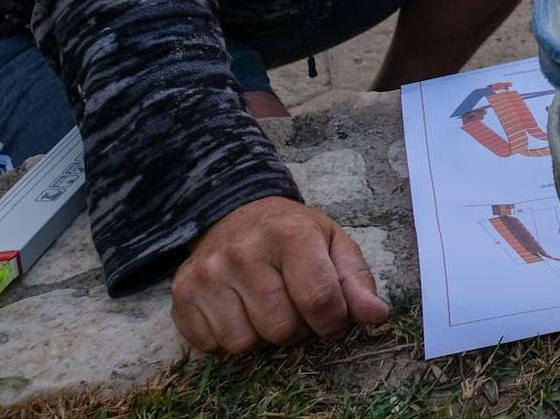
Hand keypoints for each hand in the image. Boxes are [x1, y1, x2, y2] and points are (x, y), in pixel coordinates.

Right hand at [171, 196, 388, 353]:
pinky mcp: (183, 294)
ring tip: (267, 306)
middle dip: (297, 328)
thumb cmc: (292, 234)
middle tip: (294, 305)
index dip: (334, 321)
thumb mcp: (333, 243)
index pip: (320, 300)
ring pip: (245, 343)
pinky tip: (238, 309)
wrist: (236, 213)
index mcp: (290, 234)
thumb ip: (357, 281)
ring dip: (262, 335)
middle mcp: (244, 252)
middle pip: (281, 328)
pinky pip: (212, 345)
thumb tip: (377, 316)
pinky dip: (229, 336)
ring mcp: (208, 274)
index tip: (332, 317)